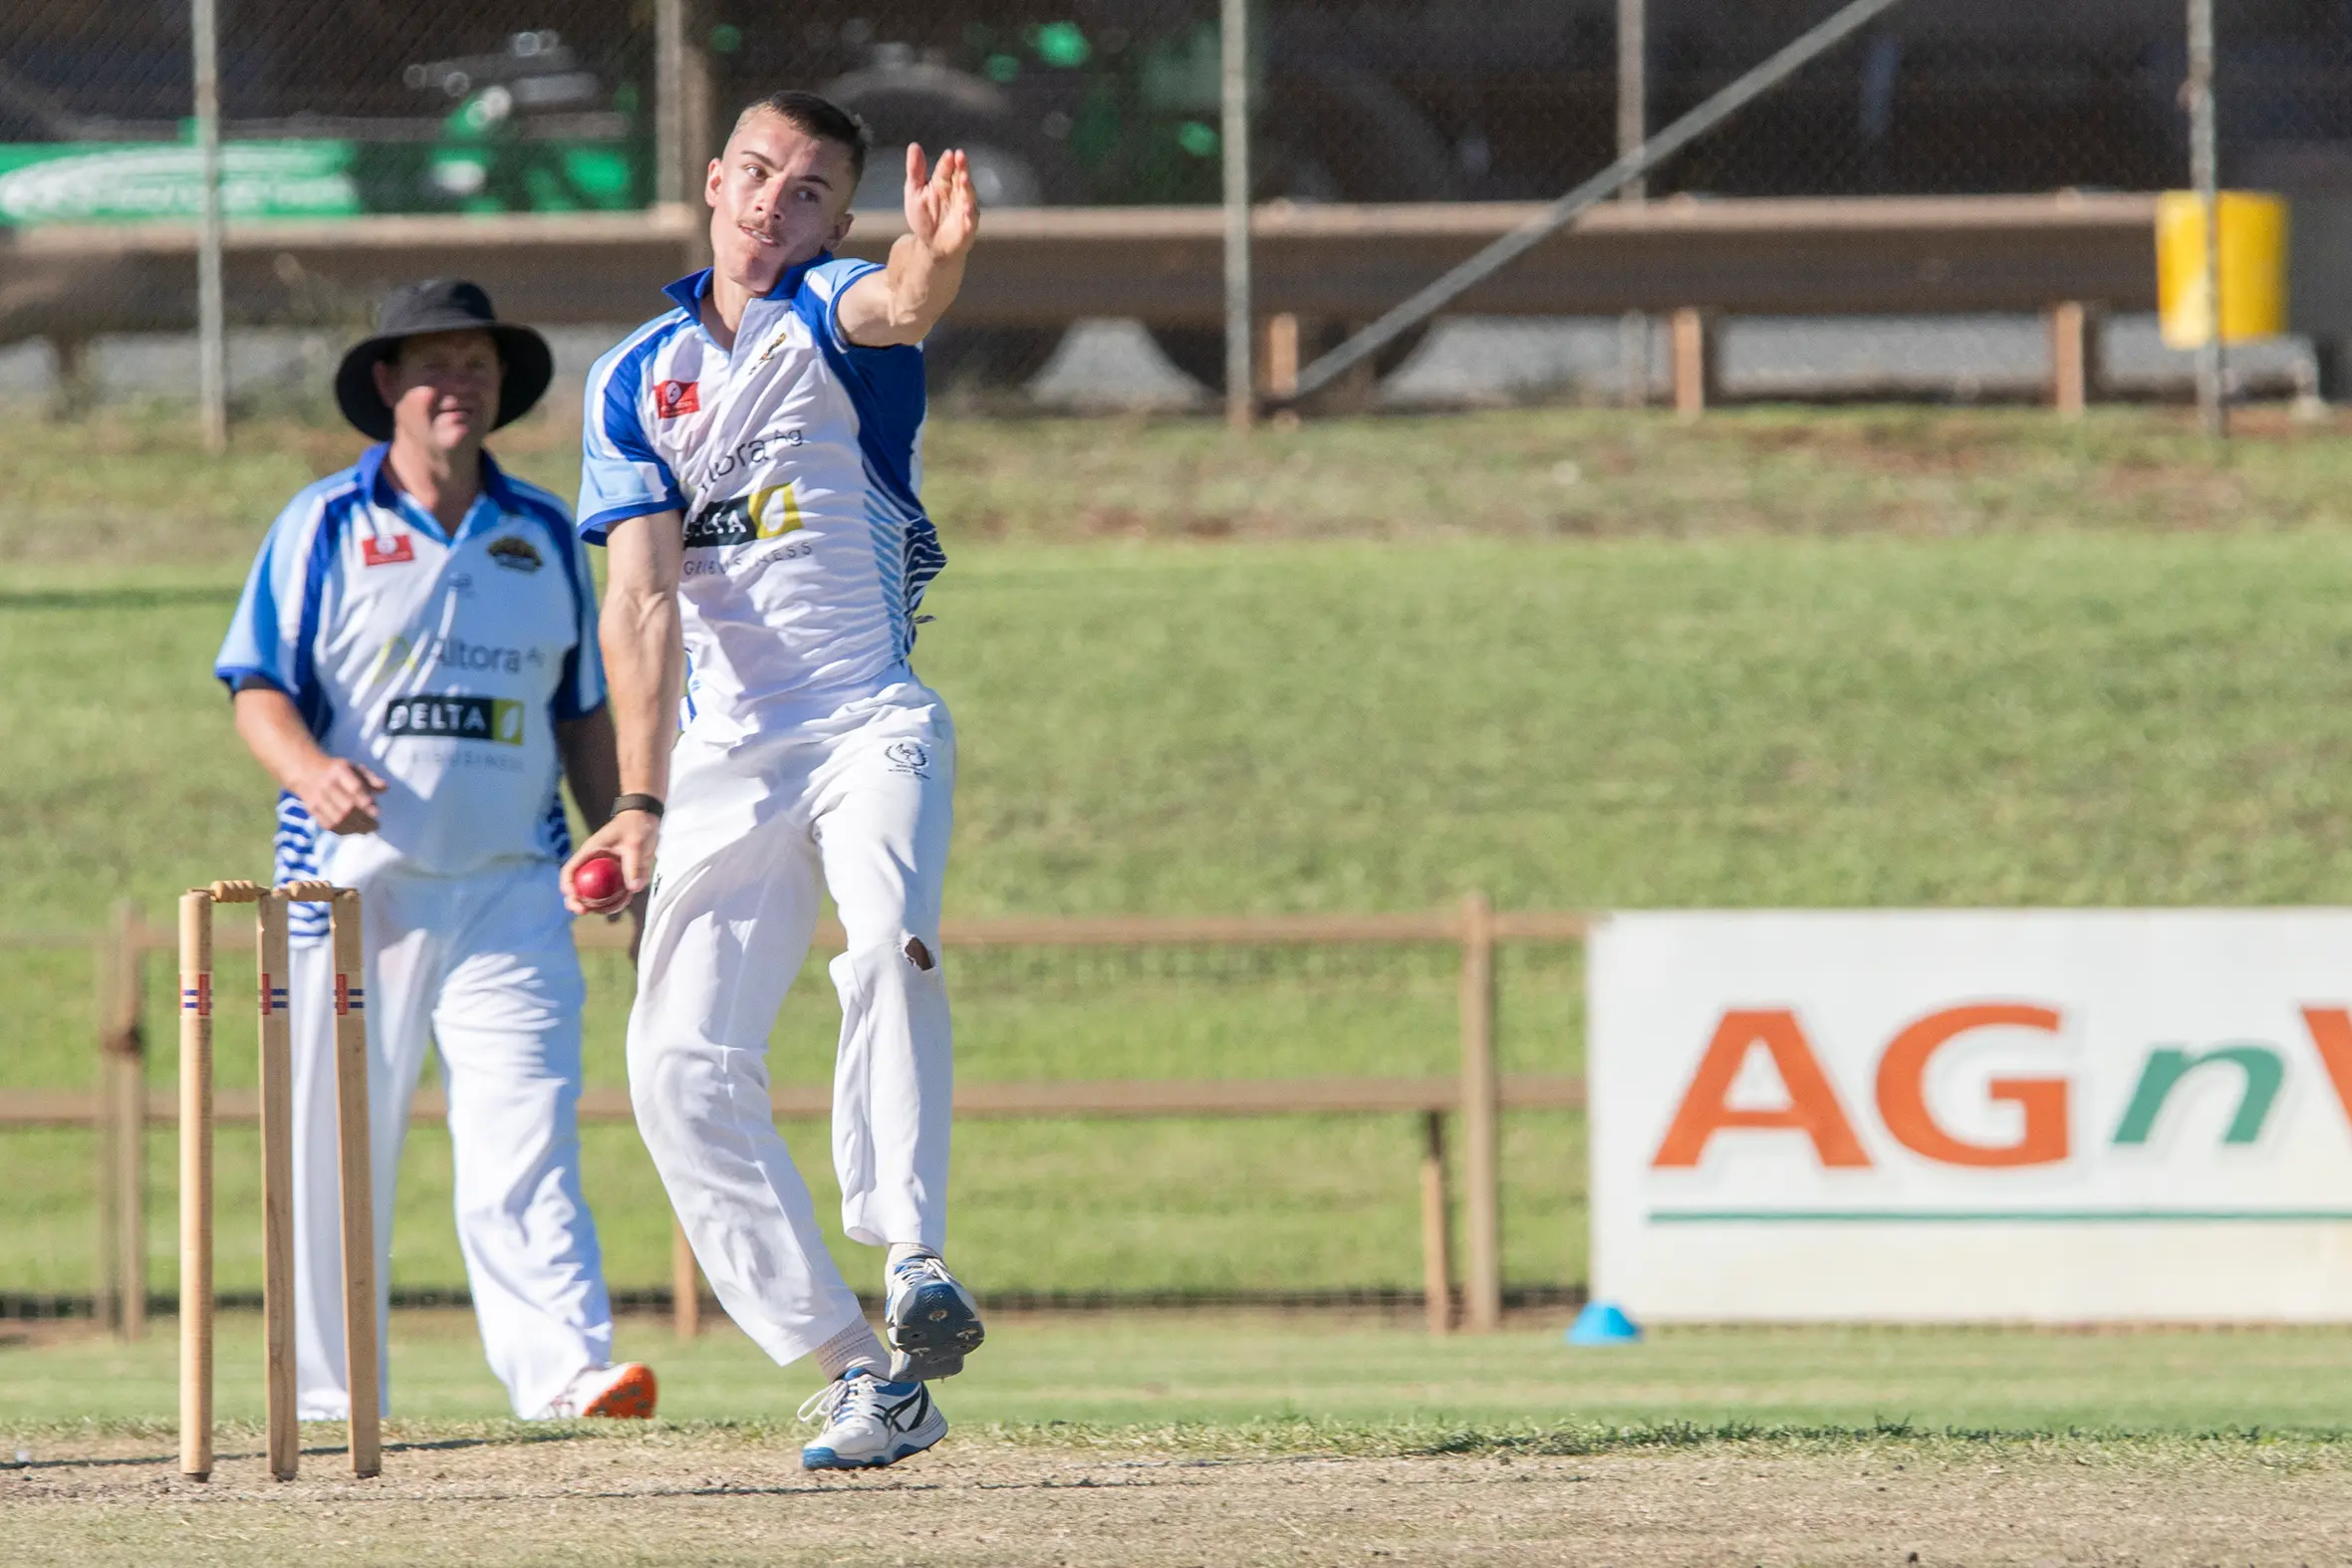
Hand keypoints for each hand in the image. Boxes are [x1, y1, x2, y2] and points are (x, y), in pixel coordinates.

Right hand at [295, 757, 387, 834]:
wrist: (305, 770)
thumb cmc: (337, 771)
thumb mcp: (354, 767)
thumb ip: (371, 778)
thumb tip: (385, 788)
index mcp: (340, 771)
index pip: (355, 789)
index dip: (366, 802)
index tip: (377, 813)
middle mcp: (327, 784)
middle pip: (347, 807)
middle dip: (364, 819)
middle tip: (375, 826)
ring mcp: (317, 797)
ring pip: (337, 818)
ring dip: (355, 828)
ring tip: (367, 830)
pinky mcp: (311, 808)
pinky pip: (327, 824)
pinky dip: (342, 831)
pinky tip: (353, 831)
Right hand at [562, 810, 659, 915]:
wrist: (647, 818)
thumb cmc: (636, 825)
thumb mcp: (634, 844)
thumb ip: (634, 865)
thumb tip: (634, 889)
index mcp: (590, 852)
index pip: (570, 870)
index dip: (567, 885)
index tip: (573, 897)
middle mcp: (594, 863)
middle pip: (579, 886)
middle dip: (577, 901)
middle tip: (583, 912)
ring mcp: (605, 870)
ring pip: (596, 893)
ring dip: (599, 904)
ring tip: (608, 911)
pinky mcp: (618, 874)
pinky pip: (615, 891)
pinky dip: (619, 899)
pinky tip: (625, 902)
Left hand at [902, 144, 978, 262]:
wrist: (931, 245)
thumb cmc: (924, 216)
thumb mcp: (914, 191)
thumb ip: (915, 170)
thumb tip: (914, 145)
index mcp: (944, 182)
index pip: (947, 168)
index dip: (948, 161)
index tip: (948, 154)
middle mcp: (957, 192)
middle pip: (960, 177)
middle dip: (962, 167)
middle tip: (960, 156)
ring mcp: (964, 208)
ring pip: (968, 194)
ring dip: (967, 186)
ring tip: (964, 178)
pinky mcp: (968, 226)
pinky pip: (971, 219)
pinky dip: (970, 213)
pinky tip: (967, 208)